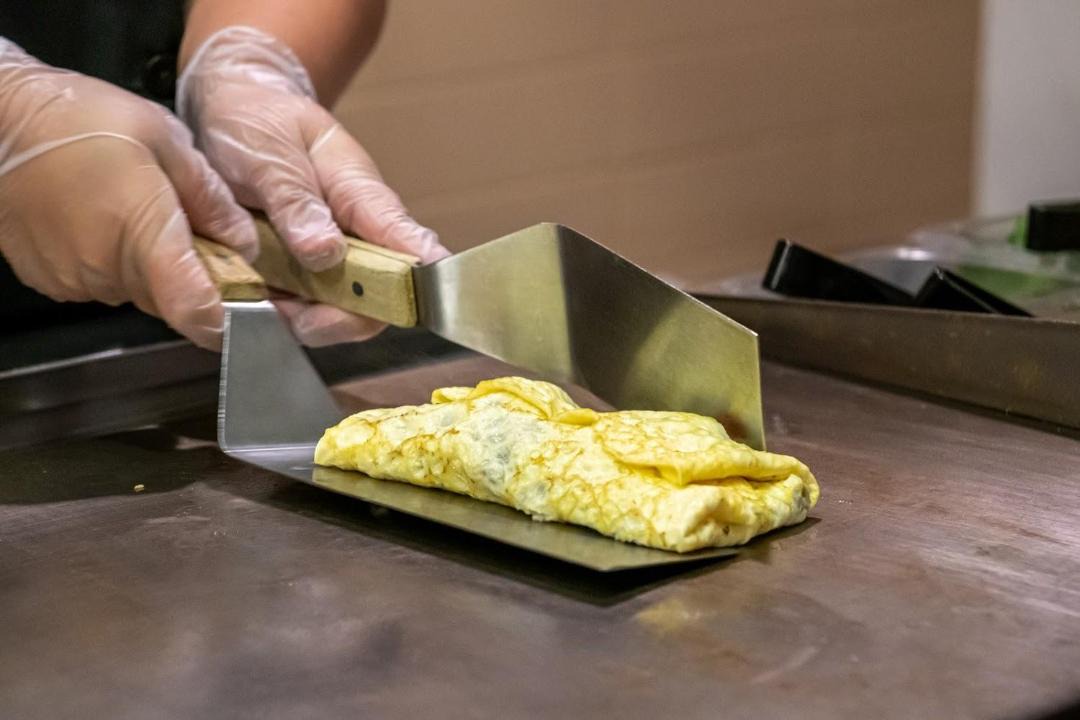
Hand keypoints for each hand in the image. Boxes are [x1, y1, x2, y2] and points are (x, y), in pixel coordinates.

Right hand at [0, 39, 256, 349]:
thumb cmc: (79, 118)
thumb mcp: (164, 139)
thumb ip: (210, 198)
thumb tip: (244, 243)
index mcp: (142, 236)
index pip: (197, 311)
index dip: (232, 321)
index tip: (251, 309)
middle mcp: (108, 270)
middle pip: (174, 300)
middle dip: (195, 275)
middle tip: (191, 229)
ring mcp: (76, 280)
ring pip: (141, 292)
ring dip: (153, 266)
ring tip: (136, 211)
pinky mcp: (52, 280)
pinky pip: (105, 283)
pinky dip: (116, 262)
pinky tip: (104, 219)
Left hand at [177, 26, 448, 345]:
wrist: (230, 109)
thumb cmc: (258, 119)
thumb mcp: (269, 151)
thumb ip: (295, 200)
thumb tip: (326, 252)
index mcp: (360, 194)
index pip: (406, 240)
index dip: (420, 275)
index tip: (427, 300)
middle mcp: (356, 234)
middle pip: (379, 296)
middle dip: (341, 317)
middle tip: (292, 312)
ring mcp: (331, 258)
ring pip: (340, 313)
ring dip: (304, 320)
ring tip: (261, 300)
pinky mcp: (303, 274)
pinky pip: (304, 311)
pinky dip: (280, 314)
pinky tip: (253, 297)